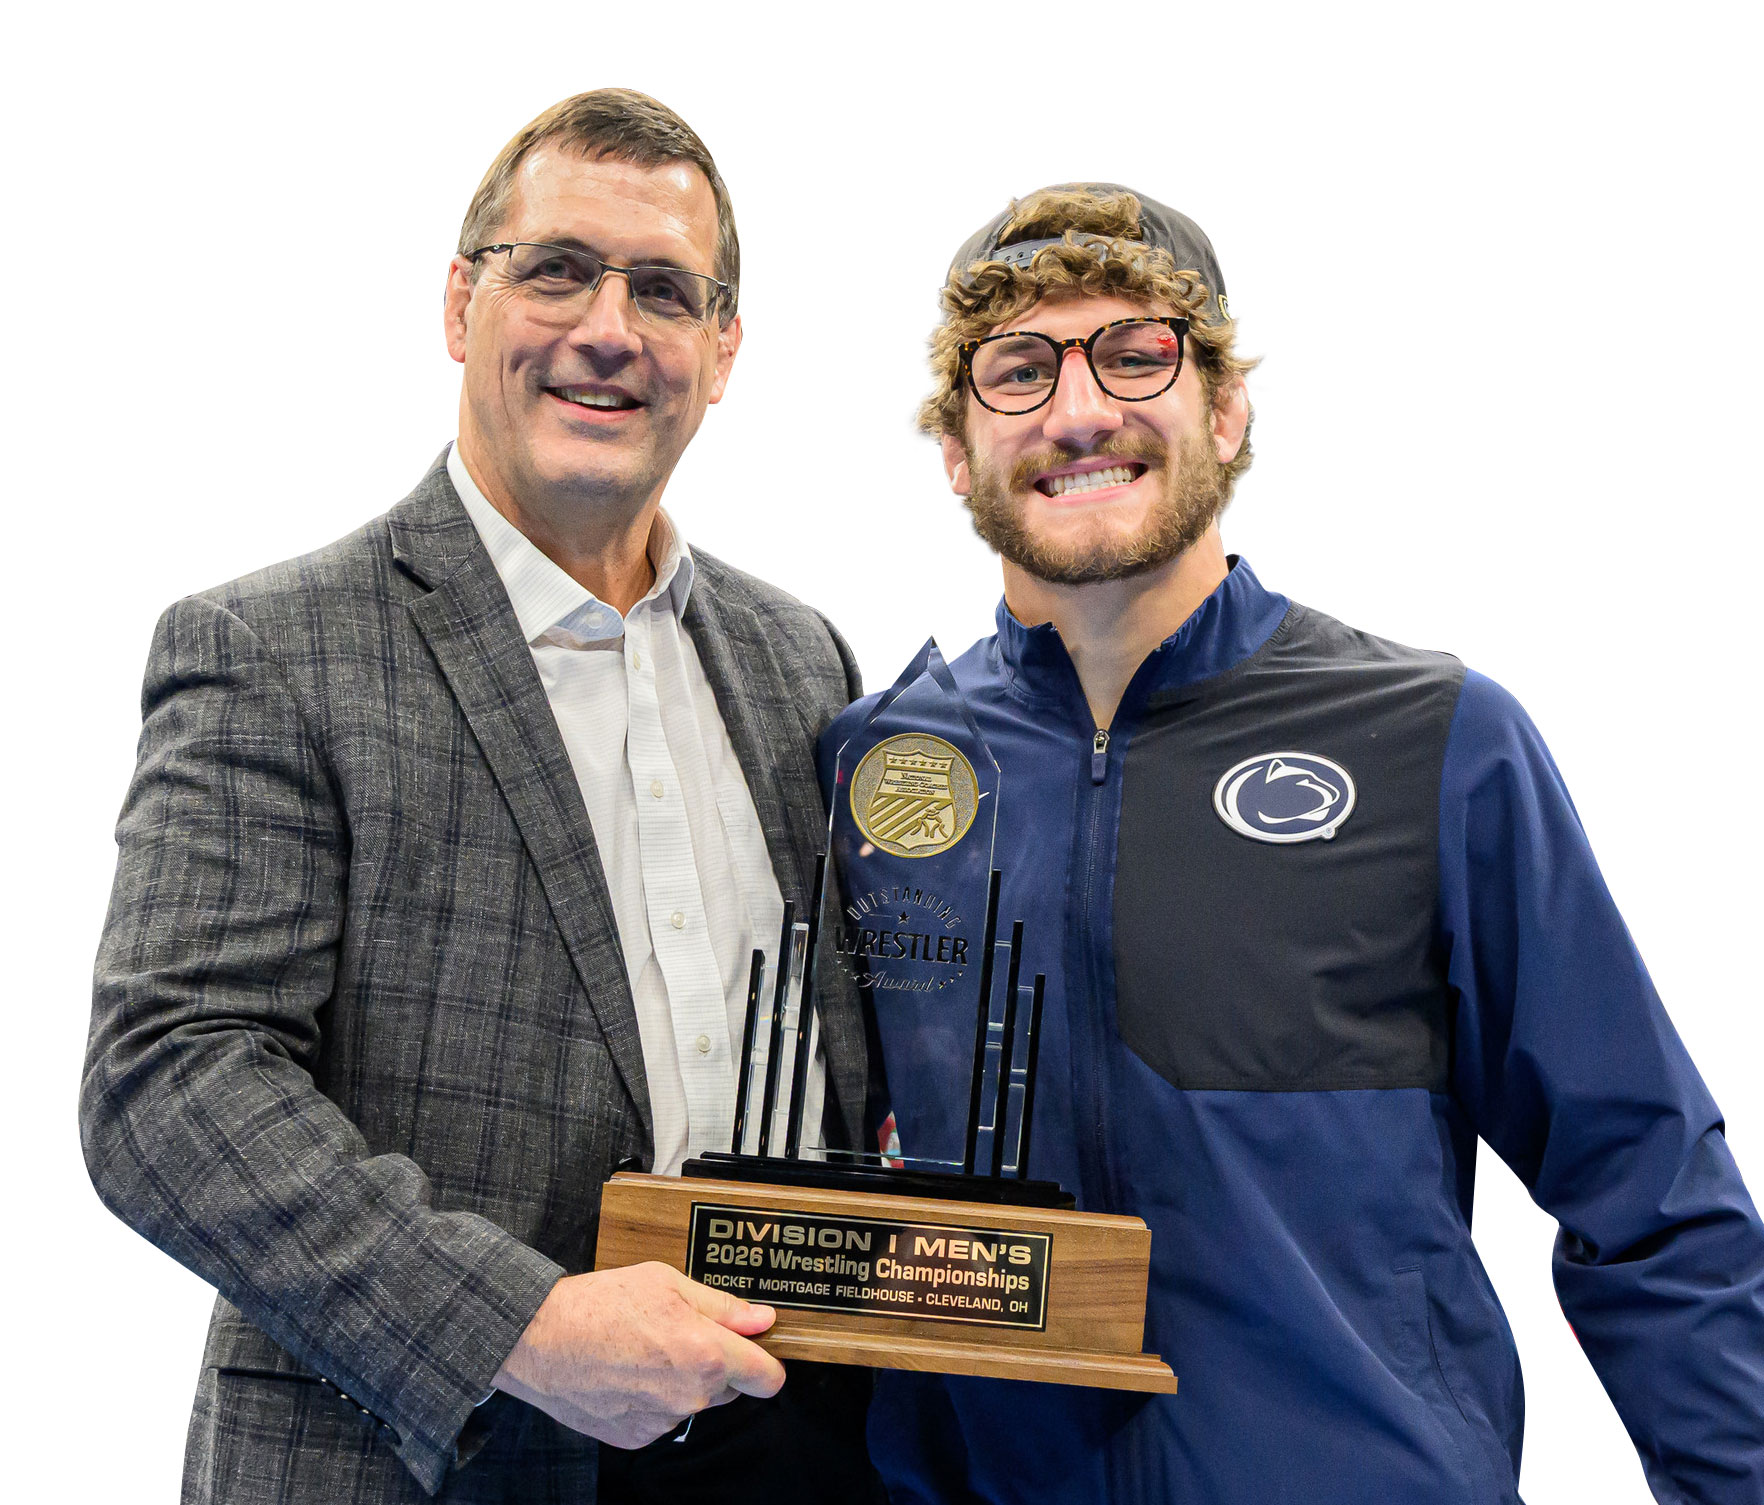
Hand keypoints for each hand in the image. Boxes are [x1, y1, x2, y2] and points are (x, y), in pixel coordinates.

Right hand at [491, 1263, 784, 1447]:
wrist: (540, 1340)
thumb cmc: (601, 1304)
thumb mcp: (667, 1283)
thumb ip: (722, 1306)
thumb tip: (763, 1319)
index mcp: (707, 1354)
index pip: (768, 1378)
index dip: (765, 1362)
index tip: (755, 1350)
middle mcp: (691, 1395)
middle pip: (730, 1387)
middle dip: (717, 1364)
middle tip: (680, 1333)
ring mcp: (663, 1421)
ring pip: (693, 1400)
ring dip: (682, 1381)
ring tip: (643, 1349)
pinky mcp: (636, 1437)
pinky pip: (662, 1416)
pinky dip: (652, 1398)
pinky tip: (626, 1372)